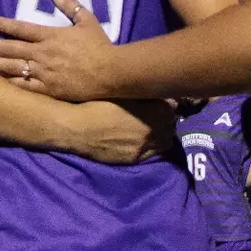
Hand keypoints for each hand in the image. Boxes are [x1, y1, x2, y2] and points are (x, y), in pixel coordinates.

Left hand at [0, 0, 115, 101]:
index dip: (2, 24)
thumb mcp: (86, 20)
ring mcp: (44, 73)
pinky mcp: (48, 90)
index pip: (20, 28)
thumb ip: (69, 5)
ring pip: (13, 67)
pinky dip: (9, 82)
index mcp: (51, 35)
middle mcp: (43, 54)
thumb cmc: (99, 45)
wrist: (111, 73)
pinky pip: (24, 87)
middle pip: (10, 48)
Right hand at [60, 99, 175, 164]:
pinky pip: (152, 154)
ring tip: (148, 129)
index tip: (158, 101)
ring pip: (165, 142)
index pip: (173, 107)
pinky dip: (150, 147)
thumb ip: (143, 92)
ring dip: (160, 135)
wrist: (77, 127)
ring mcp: (146, 146)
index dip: (165, 103)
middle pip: (171, 125)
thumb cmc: (97, 102)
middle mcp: (156, 130)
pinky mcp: (135, 159)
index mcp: (157, 110)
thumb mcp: (123, 91)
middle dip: (164, 120)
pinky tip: (139, 140)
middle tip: (154, 114)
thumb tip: (155, 91)